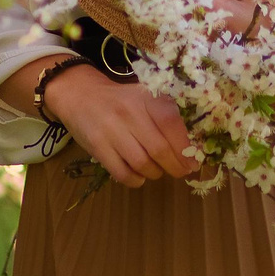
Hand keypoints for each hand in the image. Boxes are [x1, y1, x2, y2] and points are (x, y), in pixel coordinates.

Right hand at [38, 61, 195, 186]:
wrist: (81, 95)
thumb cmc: (121, 101)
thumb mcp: (144, 98)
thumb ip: (165, 118)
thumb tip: (191, 149)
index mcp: (146, 98)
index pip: (171, 123)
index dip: (185, 148)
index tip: (193, 162)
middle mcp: (130, 113)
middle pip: (159, 149)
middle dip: (175, 167)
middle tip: (180, 172)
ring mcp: (111, 130)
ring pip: (142, 164)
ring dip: (155, 173)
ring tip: (157, 171)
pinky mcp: (97, 147)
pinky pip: (122, 173)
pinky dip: (135, 180)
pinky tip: (139, 176)